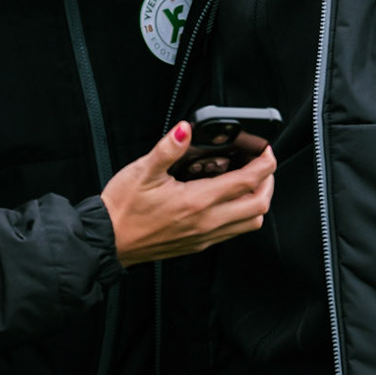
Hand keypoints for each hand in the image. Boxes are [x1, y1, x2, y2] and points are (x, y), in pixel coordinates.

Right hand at [102, 122, 275, 266]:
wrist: (107, 241)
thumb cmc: (122, 208)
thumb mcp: (143, 171)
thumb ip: (168, 148)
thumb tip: (185, 129)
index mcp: (196, 202)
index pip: (246, 182)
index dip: (264, 164)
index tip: (266, 151)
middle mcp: (206, 222)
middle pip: (259, 205)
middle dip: (268, 182)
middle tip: (262, 166)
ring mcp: (204, 236)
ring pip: (250, 222)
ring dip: (257, 201)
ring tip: (248, 183)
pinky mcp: (198, 245)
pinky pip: (233, 231)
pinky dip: (242, 214)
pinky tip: (227, 199)